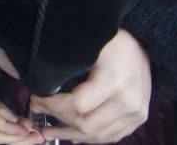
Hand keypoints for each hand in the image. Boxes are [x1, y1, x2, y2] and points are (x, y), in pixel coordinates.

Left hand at [30, 29, 150, 142]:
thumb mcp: (86, 47)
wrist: (141, 46)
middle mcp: (128, 101)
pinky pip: (112, 135)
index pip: (78, 105)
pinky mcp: (139, 118)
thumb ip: (66, 67)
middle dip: (58, 121)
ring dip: (71, 134)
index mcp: (114, 81)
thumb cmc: (109, 42)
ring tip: (49, 131)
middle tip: (38, 112)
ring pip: (99, 135)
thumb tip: (38, 81)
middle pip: (87, 125)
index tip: (36, 99)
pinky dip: (91, 137)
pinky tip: (73, 134)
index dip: (52, 105)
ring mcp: (136, 112)